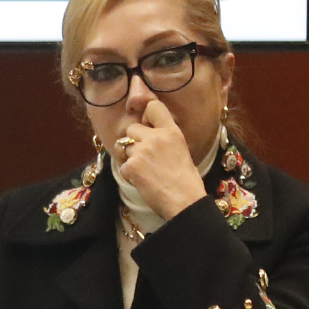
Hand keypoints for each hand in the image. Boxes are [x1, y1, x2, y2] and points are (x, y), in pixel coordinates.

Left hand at [111, 97, 206, 220]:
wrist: (184, 201)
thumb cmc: (187, 180)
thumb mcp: (181, 150)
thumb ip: (165, 139)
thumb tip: (150, 134)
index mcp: (172, 132)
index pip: (153, 107)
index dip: (146, 115)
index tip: (147, 124)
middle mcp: (155, 137)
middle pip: (131, 129)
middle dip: (134, 141)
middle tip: (144, 156)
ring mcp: (141, 151)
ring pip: (123, 146)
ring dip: (129, 157)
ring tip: (143, 170)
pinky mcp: (131, 166)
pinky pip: (121, 165)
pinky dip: (128, 173)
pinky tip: (141, 180)